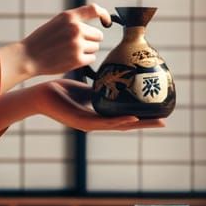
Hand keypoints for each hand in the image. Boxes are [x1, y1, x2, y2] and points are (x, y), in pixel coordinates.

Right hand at [19, 4, 110, 78]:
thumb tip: (97, 18)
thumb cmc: (42, 40)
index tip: (106, 22)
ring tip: (69, 51)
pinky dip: (84, 60)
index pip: (95, 10)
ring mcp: (77, 44)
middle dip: (90, 40)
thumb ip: (74, 20)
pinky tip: (70, 59)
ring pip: (95, 47)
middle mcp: (75, 29)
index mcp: (69, 17)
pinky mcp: (77, 59)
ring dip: (86, 50)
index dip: (105, 15)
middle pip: (98, 35)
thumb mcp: (56, 22)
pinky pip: (91, 58)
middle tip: (75, 44)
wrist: (28, 57)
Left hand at [35, 79, 166, 131]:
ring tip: (155, 122)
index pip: (124, 118)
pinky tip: (132, 119)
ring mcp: (89, 125)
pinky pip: (103, 122)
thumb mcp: (86, 89)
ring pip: (118, 126)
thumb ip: (101, 89)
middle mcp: (96, 123)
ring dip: (138, 125)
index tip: (159, 114)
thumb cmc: (61, 91)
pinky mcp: (81, 122)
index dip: (142, 118)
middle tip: (165, 121)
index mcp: (98, 116)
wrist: (41, 94)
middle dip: (145, 123)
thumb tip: (116, 78)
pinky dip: (119, 121)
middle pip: (126, 125)